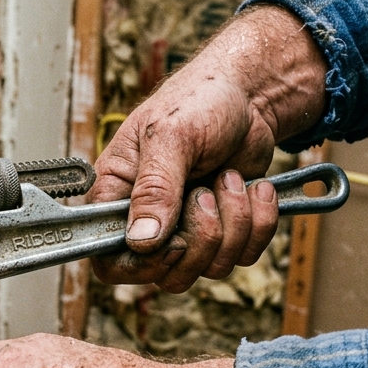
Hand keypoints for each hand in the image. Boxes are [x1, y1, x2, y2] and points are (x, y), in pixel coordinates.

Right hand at [91, 5, 326, 290]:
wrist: (253, 94)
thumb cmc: (199, 101)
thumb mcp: (170, 138)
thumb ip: (153, 189)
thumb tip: (140, 240)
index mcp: (116, 197)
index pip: (108, 261)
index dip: (139, 265)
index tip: (170, 242)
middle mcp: (148, 220)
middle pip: (165, 274)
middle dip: (200, 238)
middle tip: (205, 193)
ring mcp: (187, 229)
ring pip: (208, 267)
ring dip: (234, 224)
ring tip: (230, 178)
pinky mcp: (224, 230)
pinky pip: (243, 256)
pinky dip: (259, 222)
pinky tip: (253, 186)